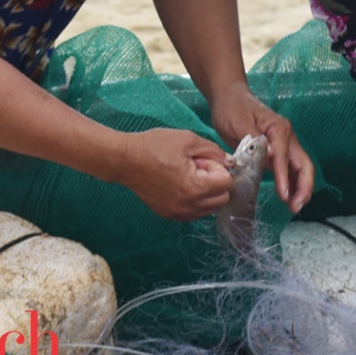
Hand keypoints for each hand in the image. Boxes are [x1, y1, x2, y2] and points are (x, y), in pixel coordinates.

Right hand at [116, 127, 233, 220]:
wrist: (125, 159)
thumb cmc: (154, 147)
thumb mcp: (189, 140)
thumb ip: (215, 151)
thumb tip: (230, 163)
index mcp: (195, 187)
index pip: (227, 183)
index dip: (218, 167)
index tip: (203, 159)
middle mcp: (187, 205)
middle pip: (222, 198)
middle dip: (216, 181)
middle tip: (197, 167)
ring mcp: (177, 212)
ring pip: (209, 208)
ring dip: (207, 192)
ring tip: (187, 175)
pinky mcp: (168, 214)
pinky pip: (194, 212)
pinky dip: (195, 200)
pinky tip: (181, 184)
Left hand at [208, 84, 315, 213]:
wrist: (229, 99)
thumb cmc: (233, 108)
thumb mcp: (240, 123)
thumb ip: (255, 140)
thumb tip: (271, 156)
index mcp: (279, 129)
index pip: (284, 157)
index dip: (284, 178)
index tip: (284, 195)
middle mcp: (287, 137)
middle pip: (303, 164)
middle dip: (303, 186)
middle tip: (296, 206)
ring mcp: (284, 145)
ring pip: (299, 169)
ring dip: (300, 188)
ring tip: (294, 207)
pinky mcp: (277, 152)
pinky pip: (288, 170)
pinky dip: (291, 184)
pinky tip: (288, 198)